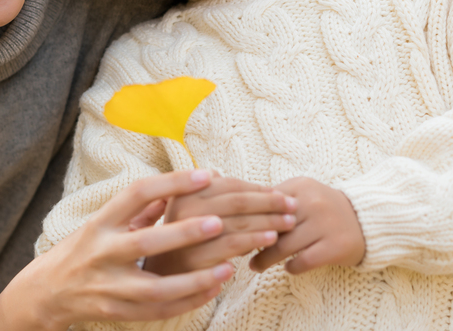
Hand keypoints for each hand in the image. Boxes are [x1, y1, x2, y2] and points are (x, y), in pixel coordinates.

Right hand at [0, 170, 235, 330]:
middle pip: (145, 242)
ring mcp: (108, 286)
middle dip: (183, 234)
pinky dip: (187, 302)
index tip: (205, 175)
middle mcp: (102, 252)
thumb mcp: (101, 222)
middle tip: (218, 222)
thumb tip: (172, 189)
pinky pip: (158, 310)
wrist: (46, 292)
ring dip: (194, 280)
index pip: (136, 194)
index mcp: (100, 222)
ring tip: (228, 268)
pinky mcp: (116, 311)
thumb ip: (137, 208)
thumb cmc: (82, 249)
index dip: (171, 182)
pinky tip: (212, 290)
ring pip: (155, 287)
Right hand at [144, 175, 296, 275]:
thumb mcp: (188, 209)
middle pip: (236, 201)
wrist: (160, 272)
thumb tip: (239, 180)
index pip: (228, 185)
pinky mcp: (196, 258)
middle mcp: (183, 209)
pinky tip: (271, 239)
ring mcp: (188, 234)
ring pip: (238, 222)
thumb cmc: (182, 238)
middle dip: (269, 202)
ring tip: (289, 222)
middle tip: (292, 205)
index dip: (257, 188)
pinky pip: (233, 245)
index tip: (280, 193)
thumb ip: (209, 192)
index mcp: (184, 192)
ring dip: (268, 221)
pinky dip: (255, 240)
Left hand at [248, 176, 364, 274]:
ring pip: (285, 245)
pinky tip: (287, 268)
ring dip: (266, 258)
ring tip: (255, 265)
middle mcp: (313, 203)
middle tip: (237, 251)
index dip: (247, 219)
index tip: (232, 231)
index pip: (265, 203)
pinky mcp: (336, 246)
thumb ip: (274, 199)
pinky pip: (304, 261)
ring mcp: (325, 225)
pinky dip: (292, 267)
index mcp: (300, 186)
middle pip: (272, 225)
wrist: (366, 219)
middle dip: (252, 240)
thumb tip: (238, 213)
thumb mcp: (301, 194)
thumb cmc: (323, 209)